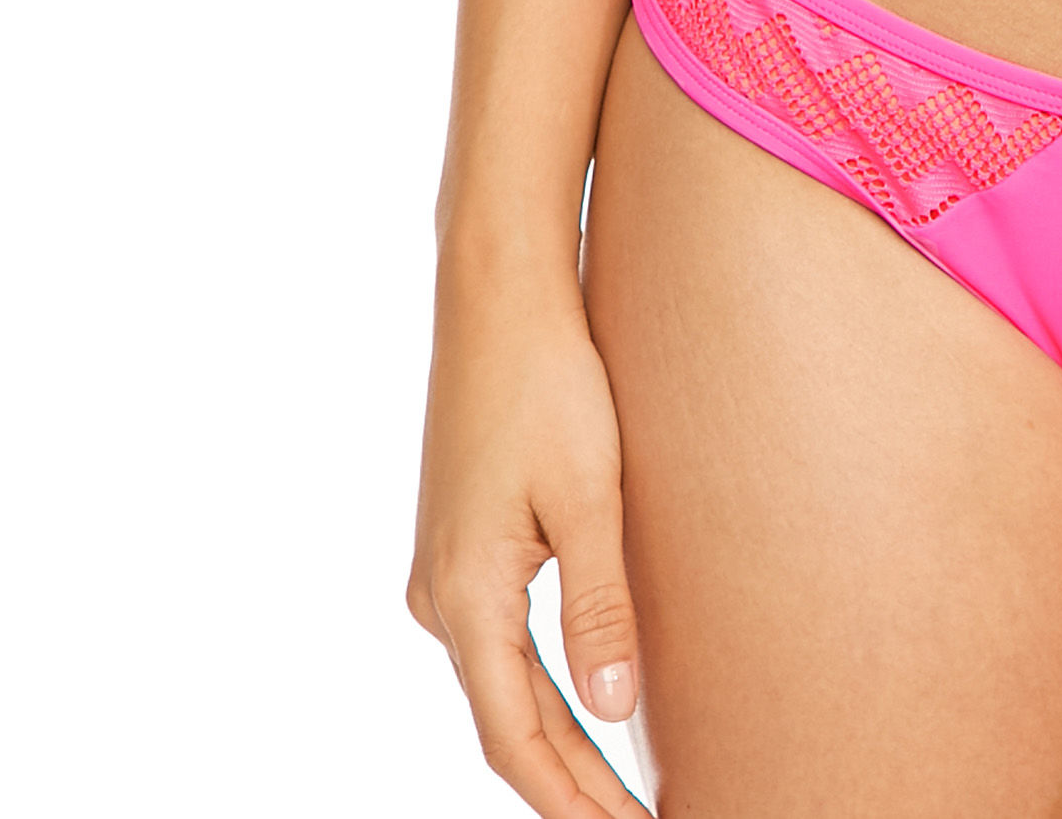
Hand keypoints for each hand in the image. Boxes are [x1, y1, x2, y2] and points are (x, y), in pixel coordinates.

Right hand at [408, 269, 650, 815]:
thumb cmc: (550, 381)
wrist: (497, 294)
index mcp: (466, 596)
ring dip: (560, 739)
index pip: (517, 738)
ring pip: (504, 686)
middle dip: (572, 784)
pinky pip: (500, 643)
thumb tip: (617, 715)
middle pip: (509, 722)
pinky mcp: (461, 545)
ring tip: (623, 788)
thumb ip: (601, 609)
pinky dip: (543, 688)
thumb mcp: (589, 494)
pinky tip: (589, 705)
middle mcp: (439, 598)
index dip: (571, 799)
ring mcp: (443, 572)